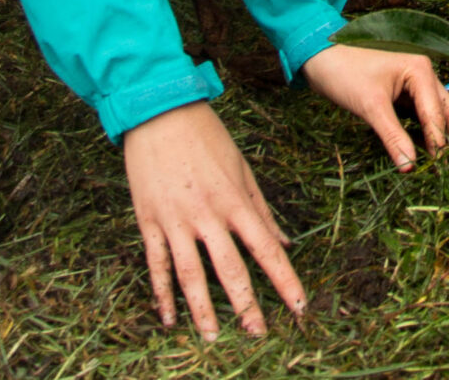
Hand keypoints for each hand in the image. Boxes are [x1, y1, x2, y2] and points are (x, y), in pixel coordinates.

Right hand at [121, 101, 306, 339]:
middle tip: (259, 334)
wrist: (160, 110)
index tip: (299, 306)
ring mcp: (176, 220)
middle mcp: (207, 215)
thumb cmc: (207, 137)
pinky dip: (162, 293)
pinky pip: (156, 264)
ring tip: (214, 337)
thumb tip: (286, 241)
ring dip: (203, 310)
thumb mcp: (242, 168)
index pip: (266, 250)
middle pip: (231, 270)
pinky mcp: (149, 220)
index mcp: (235, 201)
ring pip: (192, 275)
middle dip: (247, 305)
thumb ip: (261, 209)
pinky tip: (170, 317)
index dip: (284, 281)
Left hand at [298, 43, 448, 169]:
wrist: (320, 58)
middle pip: (446, 112)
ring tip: (440, 166)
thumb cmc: (345, 75)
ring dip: (437, 137)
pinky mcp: (403, 94)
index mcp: (420, 71)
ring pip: (435, 115)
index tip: (442, 170)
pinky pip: (419, 116)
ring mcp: (414, 84)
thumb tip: (410, 167)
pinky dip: (423, 133)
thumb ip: (393, 137)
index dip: (440, 143)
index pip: (436, 114)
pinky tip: (422, 152)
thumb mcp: (371, 107)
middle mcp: (423, 75)